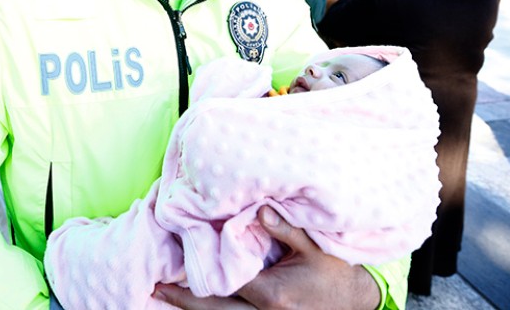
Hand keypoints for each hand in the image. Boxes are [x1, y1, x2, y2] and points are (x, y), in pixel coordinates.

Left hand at [153, 206, 379, 309]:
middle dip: (183, 297)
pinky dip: (212, 309)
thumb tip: (258, 210)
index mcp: (272, 294)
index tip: (178, 250)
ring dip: (193, 307)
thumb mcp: (315, 247)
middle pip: (213, 308)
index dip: (201, 265)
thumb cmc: (335, 273)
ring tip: (164, 294)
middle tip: (155, 285)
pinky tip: (195, 302)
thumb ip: (286, 229)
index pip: (226, 279)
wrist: (354, 301)